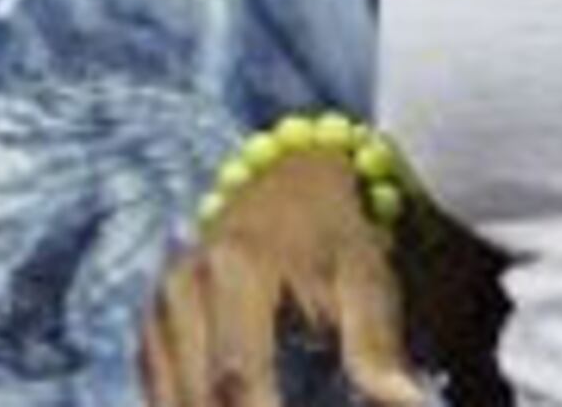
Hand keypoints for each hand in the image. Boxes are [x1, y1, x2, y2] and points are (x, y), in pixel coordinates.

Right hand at [137, 150, 427, 405]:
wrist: (288, 178)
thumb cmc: (337, 233)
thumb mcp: (367, 277)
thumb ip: (377, 345)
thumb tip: (409, 402)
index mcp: (238, 268)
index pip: (239, 374)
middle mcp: (185, 283)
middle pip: (202, 393)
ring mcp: (160, 301)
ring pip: (174, 395)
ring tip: (269, 406)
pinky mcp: (151, 317)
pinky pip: (158, 385)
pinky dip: (185, 405)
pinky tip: (219, 406)